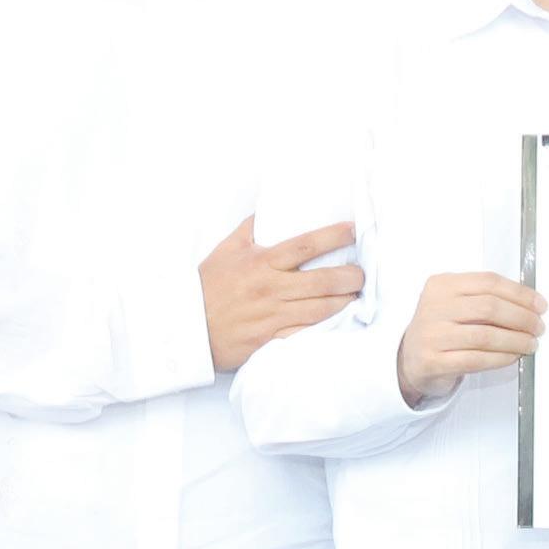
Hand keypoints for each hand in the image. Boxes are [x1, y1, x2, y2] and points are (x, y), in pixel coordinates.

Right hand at [200, 216, 363, 372]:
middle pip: (322, 280)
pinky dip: (324, 328)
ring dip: (344, 302)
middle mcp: (270, 288)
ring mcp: (272, 316)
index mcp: (260, 263)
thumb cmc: (207, 286)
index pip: (305, 245)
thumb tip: (268, 208)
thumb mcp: (225, 250)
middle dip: (350, 276)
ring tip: (355, 295)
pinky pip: (305, 333)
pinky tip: (338, 322)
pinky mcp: (271, 340)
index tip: (352, 230)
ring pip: (321, 308)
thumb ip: (249, 229)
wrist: (186, 327)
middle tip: (361, 274)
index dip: (333, 236)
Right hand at [397, 273, 543, 407]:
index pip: (488, 282)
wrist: (410, 358)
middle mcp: (434, 306)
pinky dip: (501, 358)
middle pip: (489, 307)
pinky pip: (476, 359)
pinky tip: (513, 356)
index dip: (519, 293)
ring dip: (515, 340)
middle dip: (521, 318)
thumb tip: (531, 305)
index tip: (540, 305)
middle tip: (539, 327)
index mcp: (442, 284)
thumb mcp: (456, 303)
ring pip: (485, 335)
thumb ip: (485, 298)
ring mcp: (432, 334)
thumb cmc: (442, 328)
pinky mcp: (433, 361)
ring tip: (531, 344)